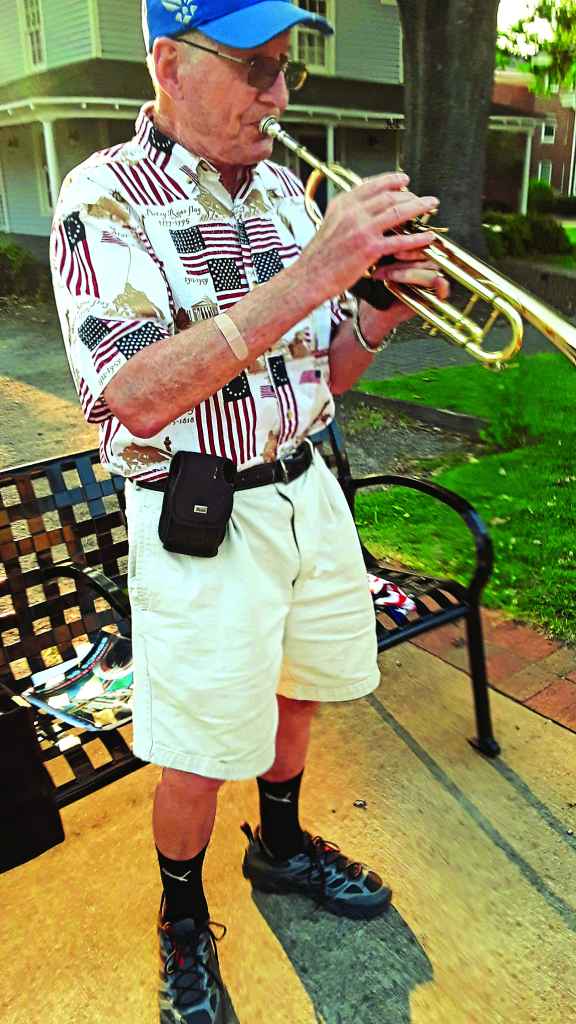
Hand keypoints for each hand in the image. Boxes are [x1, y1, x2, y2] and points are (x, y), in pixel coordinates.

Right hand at [303, 172, 439, 301]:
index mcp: (342, 204)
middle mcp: (352, 213)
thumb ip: (346, 213)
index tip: (404, 180)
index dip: (392, 180)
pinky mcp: (370, 249)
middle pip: (389, 196)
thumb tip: (362, 206)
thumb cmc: (318, 257)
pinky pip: (400, 240)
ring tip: (431, 206)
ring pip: (398, 212)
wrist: (308, 277)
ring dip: (419, 207)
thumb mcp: (329, 224)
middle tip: (421, 198)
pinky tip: (427, 237)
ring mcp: (362, 230)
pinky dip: (417, 238)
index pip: (372, 184)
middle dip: (410, 195)